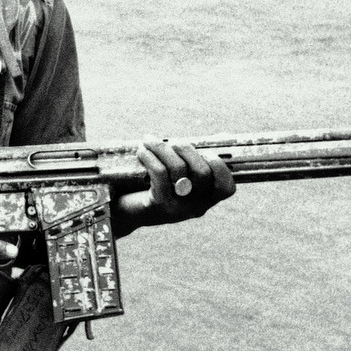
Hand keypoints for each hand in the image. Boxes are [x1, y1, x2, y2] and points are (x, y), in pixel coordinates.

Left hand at [113, 135, 235, 231]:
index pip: (226, 188)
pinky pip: (159, 173)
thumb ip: (197, 159)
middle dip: (187, 149)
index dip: (218, 165)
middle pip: (202, 173)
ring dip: (163, 148)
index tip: (203, 152)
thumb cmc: (154, 187)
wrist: (124, 213)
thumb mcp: (178, 176)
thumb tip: (222, 138)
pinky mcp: (157, 205)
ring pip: (178, 169)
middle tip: (172, 142)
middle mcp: (195, 207)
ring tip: (149, 140)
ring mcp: (177, 208)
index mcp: (205, 201)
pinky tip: (142, 150)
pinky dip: (150, 156)